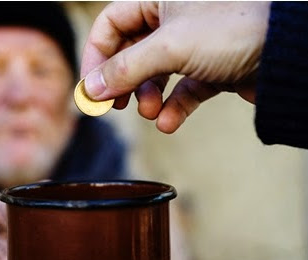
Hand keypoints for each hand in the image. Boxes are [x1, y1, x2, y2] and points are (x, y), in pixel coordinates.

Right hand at [81, 1, 270, 132]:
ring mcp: (192, 45)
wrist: (288, 54)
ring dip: (148, 98)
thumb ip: (125, 68)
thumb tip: (90, 90)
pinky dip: (174, 108)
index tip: (90, 89)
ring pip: (155, 74)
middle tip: (113, 107)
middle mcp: (173, 19)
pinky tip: (170, 124)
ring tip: (151, 113)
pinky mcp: (209, 68)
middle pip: (130, 52)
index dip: (96, 57)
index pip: (110, 25)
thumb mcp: (169, 47)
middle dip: (122, 82)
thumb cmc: (232, 31)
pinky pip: (182, 89)